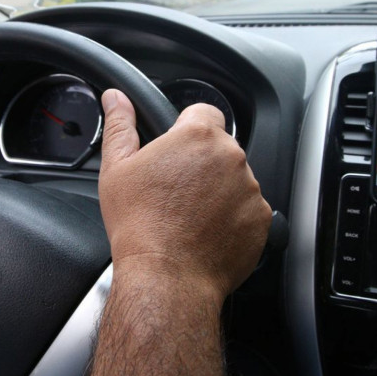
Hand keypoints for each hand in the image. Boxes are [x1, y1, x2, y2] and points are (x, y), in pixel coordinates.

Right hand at [98, 89, 271, 301]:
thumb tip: (116, 99)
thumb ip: (120, 125)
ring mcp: (250, 189)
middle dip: (201, 163)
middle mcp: (231, 157)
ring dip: (218, 190)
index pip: (203, 112)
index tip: (175, 150)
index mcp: (197, 136)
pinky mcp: (261, 219)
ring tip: (189, 214)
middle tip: (175, 189)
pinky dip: (232, 217)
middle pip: (220, 147)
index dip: (187, 129)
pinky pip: (248, 209)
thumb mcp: (117, 169)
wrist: (167, 276)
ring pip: (235, 178)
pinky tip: (206, 231)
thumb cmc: (140, 225)